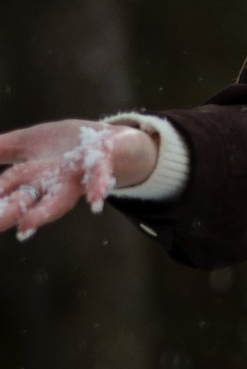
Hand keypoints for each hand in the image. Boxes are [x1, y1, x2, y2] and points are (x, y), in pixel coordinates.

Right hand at [0, 117, 155, 241]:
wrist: (114, 141)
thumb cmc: (68, 146)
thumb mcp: (28, 142)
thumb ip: (1, 149)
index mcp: (31, 177)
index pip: (1, 191)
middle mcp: (51, 183)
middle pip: (24, 201)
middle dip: (5, 215)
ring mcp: (76, 176)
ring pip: (58, 198)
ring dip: (43, 213)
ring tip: (26, 226)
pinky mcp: (101, 161)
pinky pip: (99, 175)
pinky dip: (97, 186)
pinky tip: (95, 202)